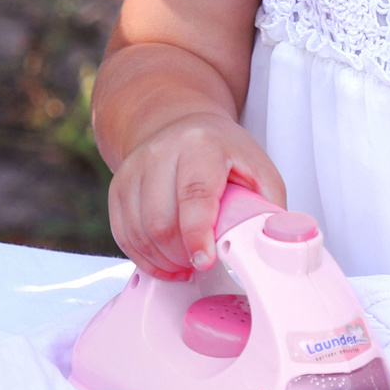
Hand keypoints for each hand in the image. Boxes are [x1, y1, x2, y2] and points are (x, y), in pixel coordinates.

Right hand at [107, 111, 282, 281]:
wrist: (181, 126)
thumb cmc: (223, 152)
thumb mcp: (257, 168)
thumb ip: (267, 205)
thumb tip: (272, 245)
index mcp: (201, 145)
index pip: (194, 194)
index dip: (197, 234)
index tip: (204, 261)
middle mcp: (160, 153)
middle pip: (161, 220)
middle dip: (182, 255)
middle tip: (202, 264)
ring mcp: (134, 169)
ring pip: (139, 231)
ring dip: (164, 260)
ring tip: (186, 264)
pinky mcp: (118, 186)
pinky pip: (123, 234)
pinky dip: (144, 258)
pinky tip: (165, 263)